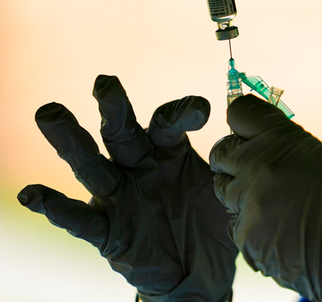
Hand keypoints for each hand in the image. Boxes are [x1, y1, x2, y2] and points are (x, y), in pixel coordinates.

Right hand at [18, 75, 237, 301]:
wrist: (200, 271)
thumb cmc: (211, 222)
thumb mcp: (227, 188)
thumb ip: (234, 162)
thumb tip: (255, 135)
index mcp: (169, 152)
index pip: (167, 122)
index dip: (180, 112)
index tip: (201, 110)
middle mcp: (139, 167)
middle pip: (121, 133)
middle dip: (114, 109)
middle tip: (105, 83)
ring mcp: (120, 197)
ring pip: (92, 166)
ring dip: (71, 141)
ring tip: (51, 114)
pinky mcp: (108, 230)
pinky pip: (79, 219)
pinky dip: (56, 207)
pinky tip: (32, 195)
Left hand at [210, 95, 321, 300]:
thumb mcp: (320, 159)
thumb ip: (282, 146)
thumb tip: (254, 139)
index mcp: (282, 139)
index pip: (240, 113)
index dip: (244, 125)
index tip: (249, 134)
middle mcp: (259, 165)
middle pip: (221, 152)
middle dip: (234, 160)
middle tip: (255, 172)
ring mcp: (249, 202)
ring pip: (224, 189)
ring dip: (242, 194)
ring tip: (277, 206)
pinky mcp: (245, 235)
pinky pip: (236, 222)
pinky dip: (253, 227)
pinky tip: (281, 231)